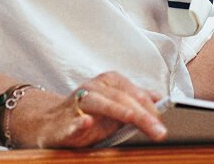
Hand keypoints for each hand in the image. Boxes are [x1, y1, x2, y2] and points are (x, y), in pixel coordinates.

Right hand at [13, 71, 167, 147]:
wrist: (48, 123)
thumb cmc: (87, 115)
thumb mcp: (114, 106)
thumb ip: (135, 102)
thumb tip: (160, 98)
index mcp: (108, 82)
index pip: (133, 92)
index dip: (150, 107)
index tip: (164, 121)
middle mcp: (93, 88)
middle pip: (121, 99)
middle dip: (143, 114)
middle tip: (159, 131)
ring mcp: (76, 103)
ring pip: (100, 104)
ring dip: (120, 113)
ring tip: (136, 119)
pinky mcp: (61, 123)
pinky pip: (72, 122)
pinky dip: (79, 124)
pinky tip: (87, 124)